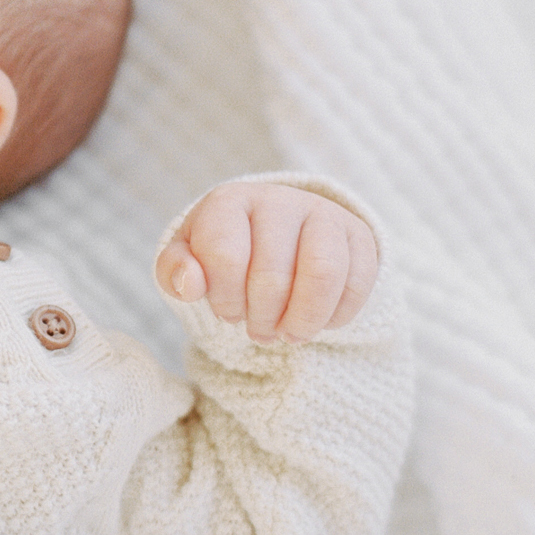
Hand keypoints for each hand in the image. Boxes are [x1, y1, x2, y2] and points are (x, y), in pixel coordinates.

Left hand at [155, 181, 377, 343]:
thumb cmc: (226, 251)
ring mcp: (323, 213)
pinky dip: (336, 316)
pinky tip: (318, 320)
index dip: (225, 299)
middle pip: (273, 275)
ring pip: (322, 275)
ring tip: (289, 334)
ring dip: (302, 321)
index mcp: (229, 201)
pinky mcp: (359, 235)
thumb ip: (175, 271)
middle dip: (262, 318)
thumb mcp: (190, 258)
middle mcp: (278, 199)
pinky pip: (357, 283)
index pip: (226, 257)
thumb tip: (190, 285)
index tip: (226, 311)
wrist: (277, 231)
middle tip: (257, 330)